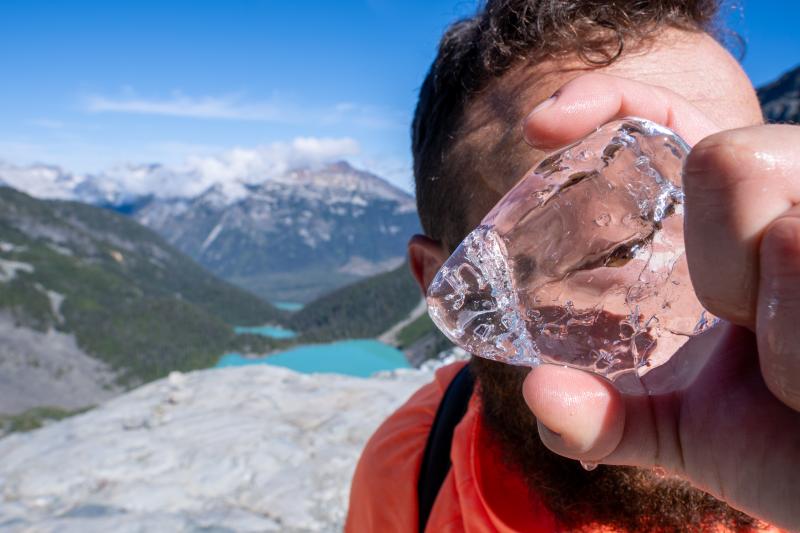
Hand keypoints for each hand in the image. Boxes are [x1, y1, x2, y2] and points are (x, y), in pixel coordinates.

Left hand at [520, 72, 799, 530]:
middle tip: (744, 330)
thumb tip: (541, 395)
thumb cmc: (780, 445)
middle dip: (723, 265)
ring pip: (775, 210)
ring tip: (790, 367)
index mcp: (732, 229)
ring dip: (769, 308)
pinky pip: (796, 241)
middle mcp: (786, 204)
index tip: (540, 128)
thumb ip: (602, 418)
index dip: (611, 102)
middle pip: (724, 157)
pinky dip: (792, 339)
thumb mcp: (681, 431)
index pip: (671, 125)